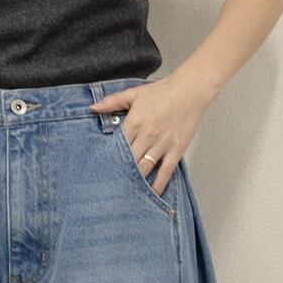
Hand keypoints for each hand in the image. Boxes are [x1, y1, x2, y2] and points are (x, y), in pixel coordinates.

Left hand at [89, 74, 211, 195]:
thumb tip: (93, 107)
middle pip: (129, 159)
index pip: (117, 145)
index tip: (102, 166)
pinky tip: (153, 191)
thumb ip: (112, 102)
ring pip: (145, 167)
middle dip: (120, 171)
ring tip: (127, 190)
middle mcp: (147, 136)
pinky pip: (166, 171)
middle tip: (112, 183)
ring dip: (136, 180)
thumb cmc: (162, 92)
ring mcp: (162, 144)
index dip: (110, 156)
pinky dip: (159, 183)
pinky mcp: (176, 150)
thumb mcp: (134, 93)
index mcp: (134, 122)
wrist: (190, 91)